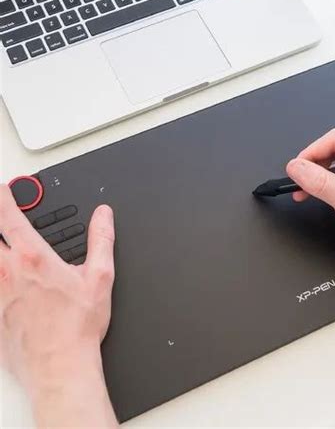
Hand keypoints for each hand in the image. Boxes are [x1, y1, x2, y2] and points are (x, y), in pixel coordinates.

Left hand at [0, 185, 117, 426]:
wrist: (60, 367)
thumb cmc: (78, 326)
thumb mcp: (100, 277)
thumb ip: (101, 239)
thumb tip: (103, 216)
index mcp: (33, 259)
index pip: (8, 217)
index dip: (4, 197)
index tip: (5, 188)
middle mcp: (7, 273)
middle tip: (1, 216)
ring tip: (4, 248)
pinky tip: (5, 282)